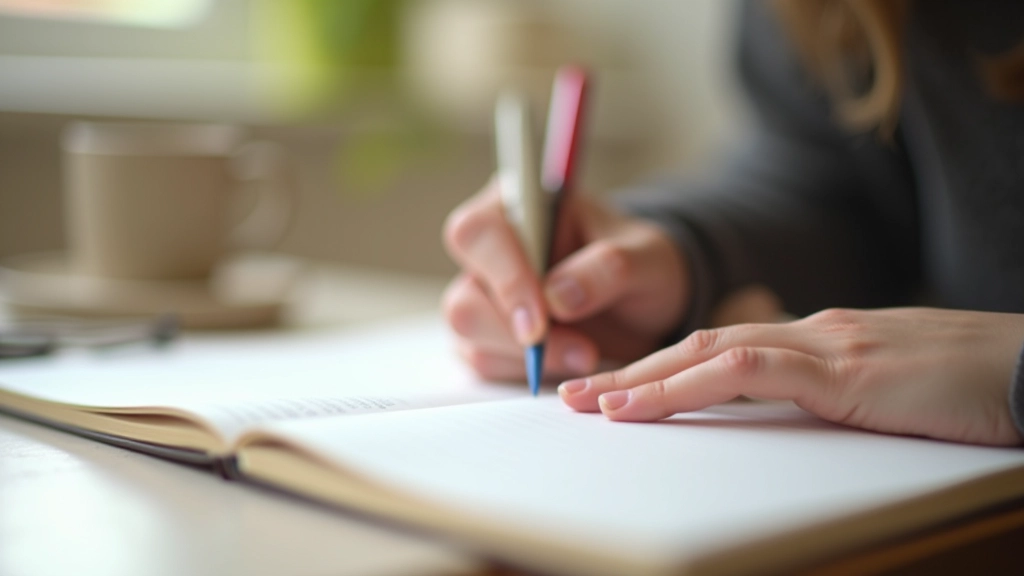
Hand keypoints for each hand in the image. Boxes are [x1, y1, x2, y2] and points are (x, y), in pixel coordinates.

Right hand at [442, 178, 688, 380]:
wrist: (644, 303)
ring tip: (587, 355)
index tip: (544, 318)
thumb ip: (607, 268)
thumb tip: (557, 297)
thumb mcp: (646, 258)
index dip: (505, 276)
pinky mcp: (485, 336)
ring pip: (469, 335)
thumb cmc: (639, 264)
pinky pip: (485, 362)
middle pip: (463, 297)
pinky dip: (528, 372)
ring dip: (526, 358)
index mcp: (517, 204)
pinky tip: (570, 361)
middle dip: (515, 333)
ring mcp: (481, 295)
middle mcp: (488, 249)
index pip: (480, 233)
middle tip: (580, 350)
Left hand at [559, 307, 1023, 445]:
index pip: (722, 346)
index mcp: (819, 338)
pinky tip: (647, 404)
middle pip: (701, 342)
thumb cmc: (969, 388)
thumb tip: (791, 412)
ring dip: (645, 378)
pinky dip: (688, 384)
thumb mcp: (886, 393)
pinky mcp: (846, 370)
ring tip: (593, 404)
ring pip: (711, 350)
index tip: (615, 391)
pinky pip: (748, 371)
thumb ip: (834, 393)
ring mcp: (827, 344)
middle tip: (575, 395)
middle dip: (635, 370)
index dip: (663, 368)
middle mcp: (812, 332)